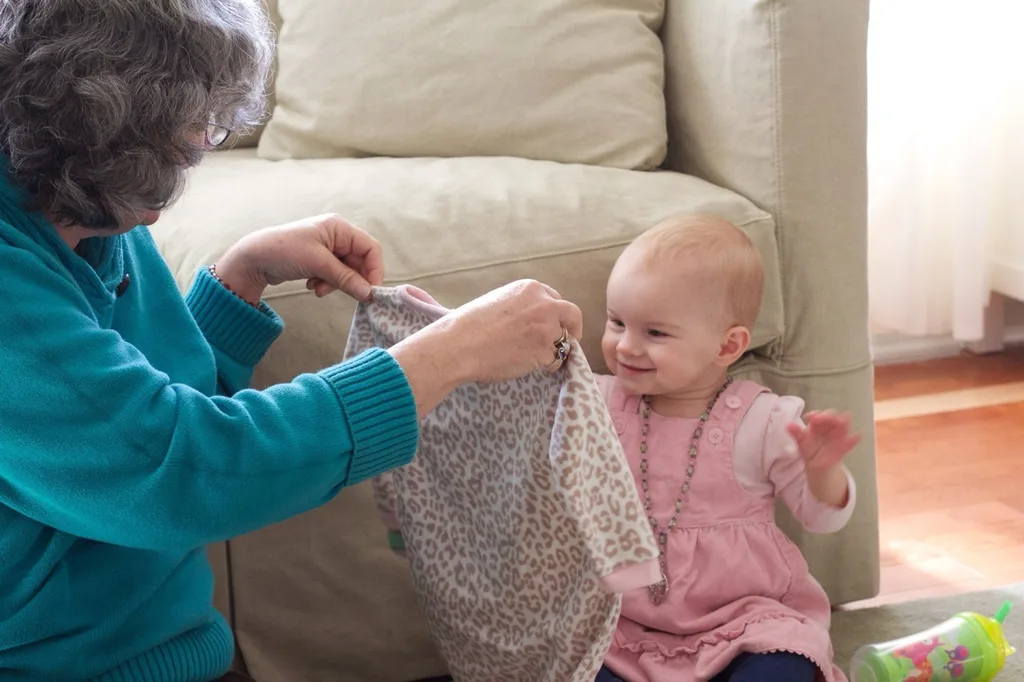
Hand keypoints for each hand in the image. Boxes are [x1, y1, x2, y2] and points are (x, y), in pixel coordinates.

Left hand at [214, 214, 383, 303]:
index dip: (374, 270)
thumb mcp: (318, 264)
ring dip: (337, 283)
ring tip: (319, 289)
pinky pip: (334, 274)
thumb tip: (369, 294)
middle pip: (359, 261)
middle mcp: (336, 235)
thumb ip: (346, 278)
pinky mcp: (318, 260)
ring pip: (346, 271)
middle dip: (351, 279)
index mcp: (339, 227)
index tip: (371, 291)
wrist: (252, 259)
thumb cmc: (284, 252)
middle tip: (349, 296)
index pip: (370, 248)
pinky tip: (312, 285)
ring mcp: (327, 248)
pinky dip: (326, 283)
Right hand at [387, 280, 582, 417]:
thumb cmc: (469, 326)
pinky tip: (527, 365)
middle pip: (572, 315)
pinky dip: (547, 366)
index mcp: (530, 288)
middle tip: (567, 341)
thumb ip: (521, 306)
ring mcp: (547, 328)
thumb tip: (531, 320)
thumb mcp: (499, 301)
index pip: (556, 299)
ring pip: (564, 341)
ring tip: (534, 358)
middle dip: (572, 328)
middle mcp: (544, 304)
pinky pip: (556, 361)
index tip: (552, 325)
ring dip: (555, 351)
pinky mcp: (545, 350)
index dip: (555, 315)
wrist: (459, 345)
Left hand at [786, 410, 861, 471]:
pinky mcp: (844, 445)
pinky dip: (854, 439)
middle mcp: (829, 426)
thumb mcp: (801, 442)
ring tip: (845, 419)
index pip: (818, 415)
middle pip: (832, 417)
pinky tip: (858, 436)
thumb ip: (796, 433)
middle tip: (827, 418)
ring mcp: (838, 435)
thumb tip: (788, 425)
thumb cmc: (809, 448)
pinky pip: (850, 442)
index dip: (816, 415)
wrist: (818, 464)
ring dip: (845, 422)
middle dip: (830, 416)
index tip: (811, 418)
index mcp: (817, 424)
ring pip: (843, 425)